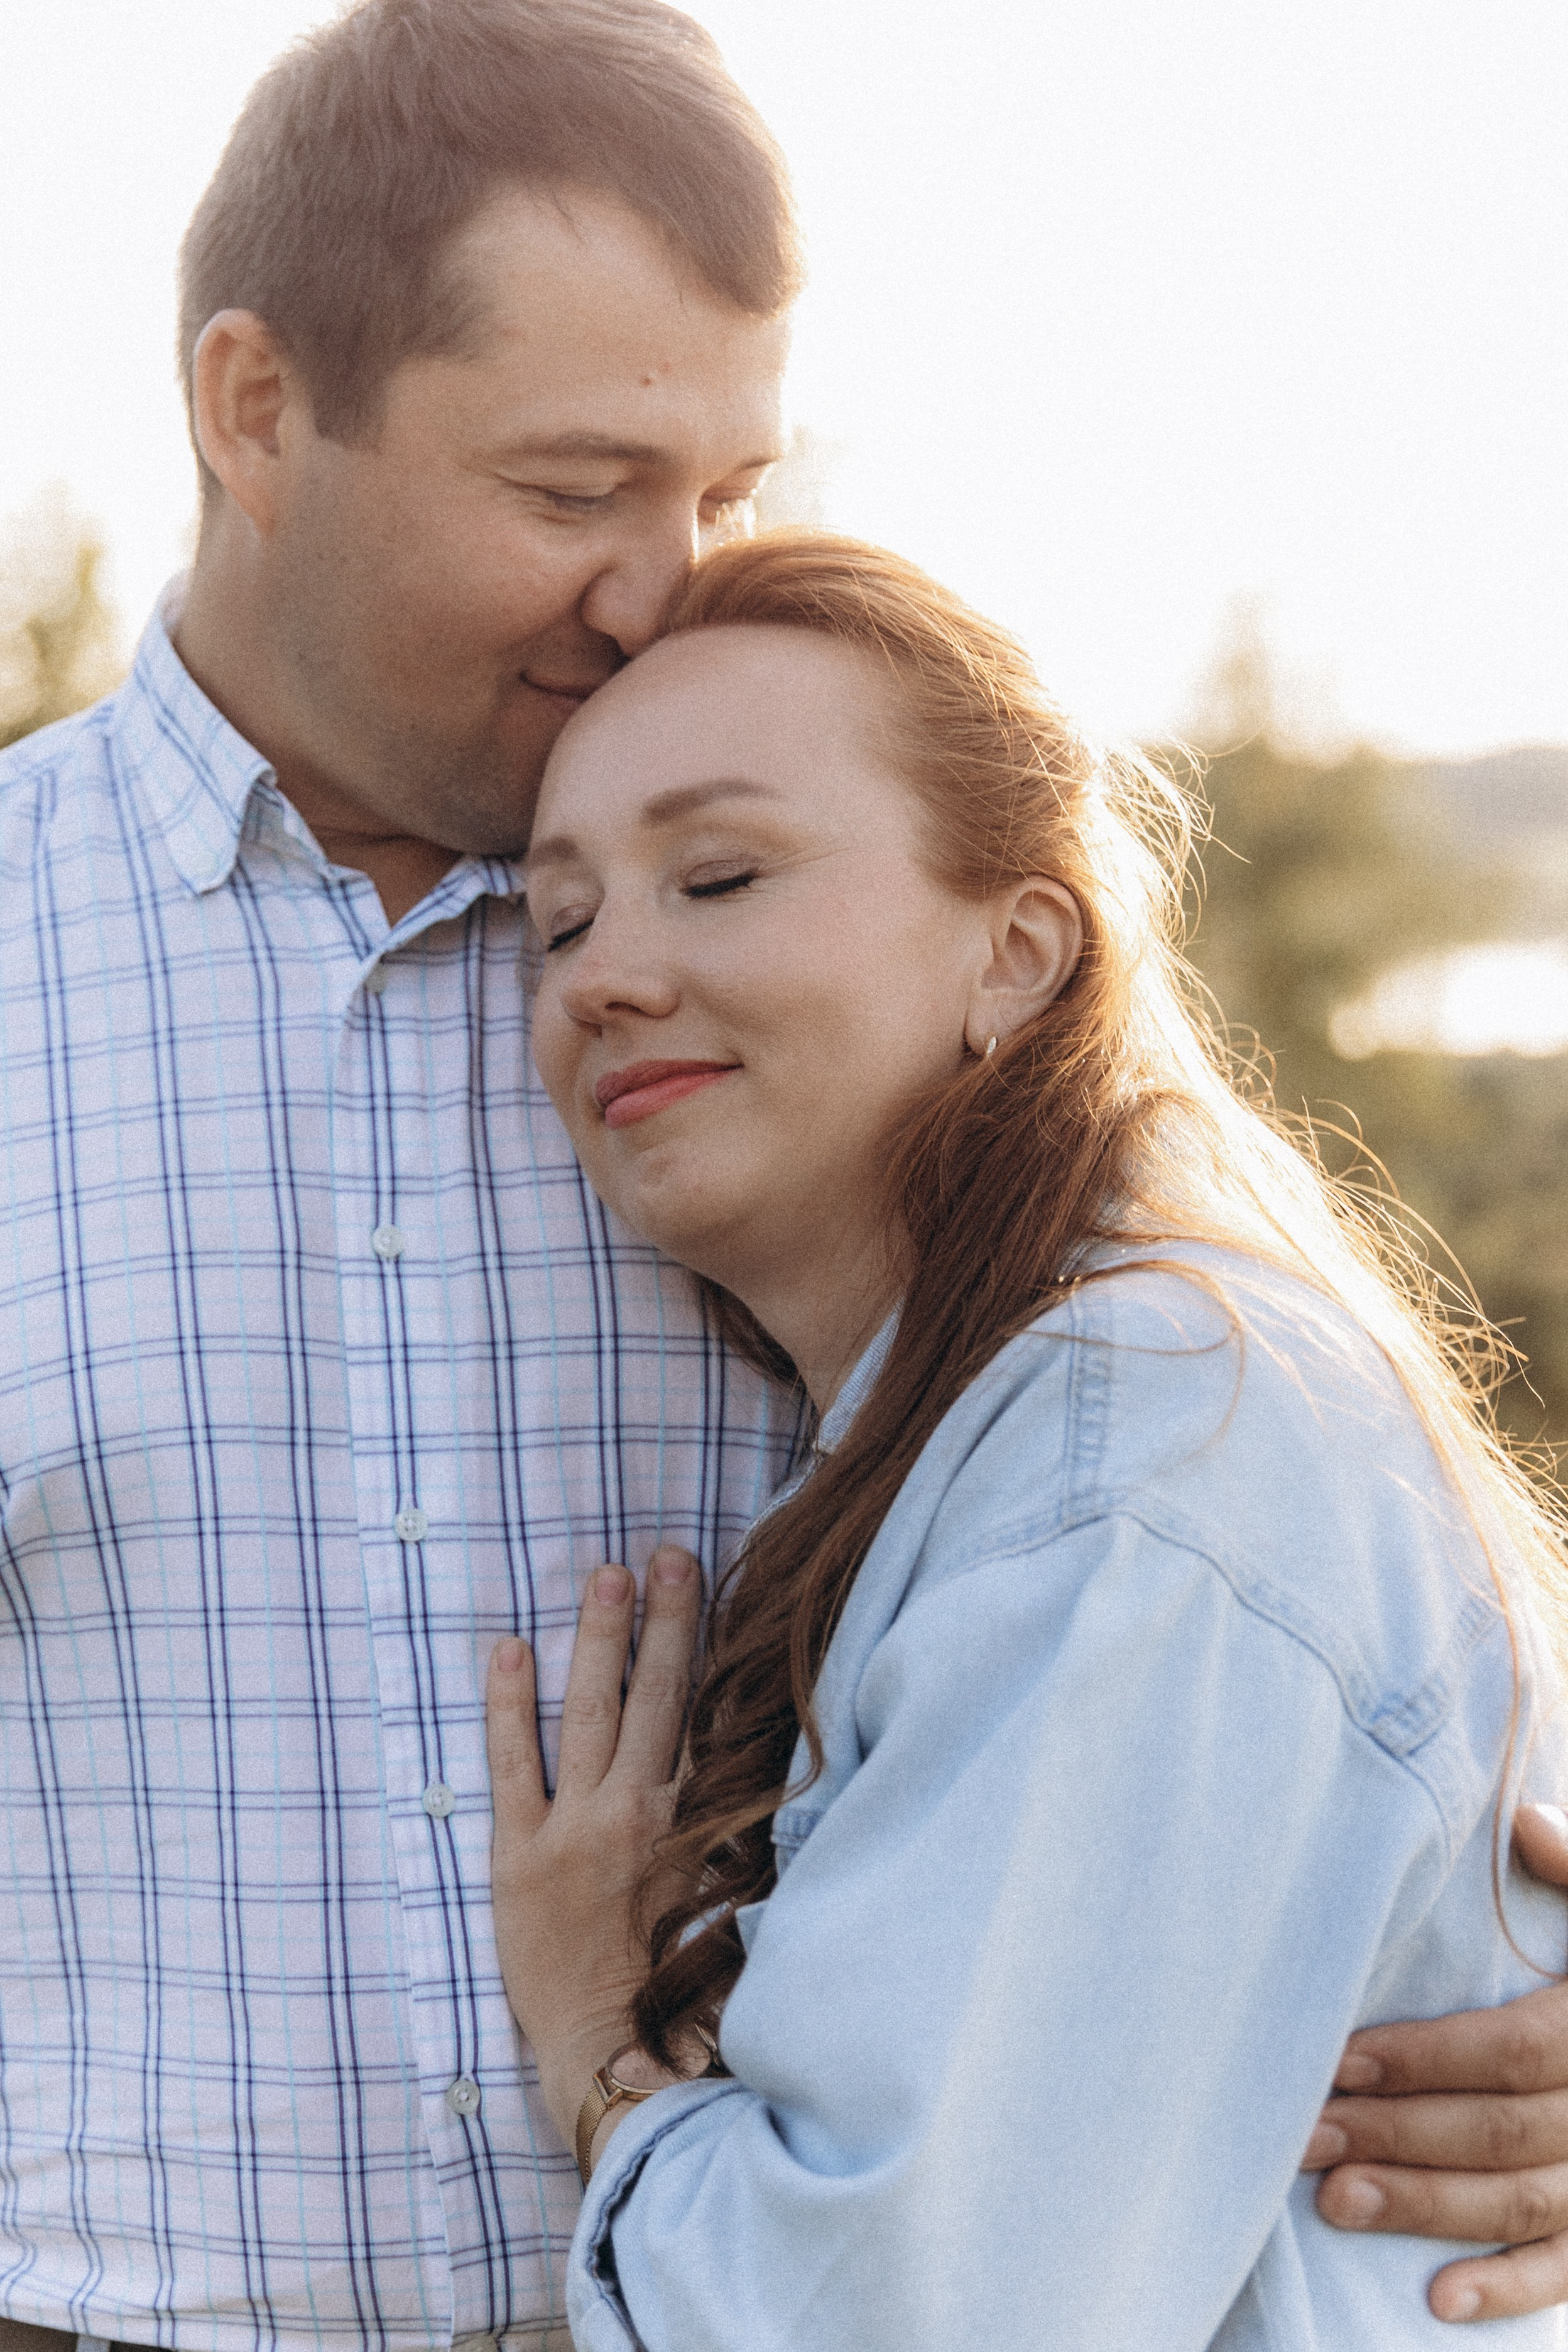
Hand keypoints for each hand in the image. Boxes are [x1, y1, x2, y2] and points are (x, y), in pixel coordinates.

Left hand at [486, 1546, 702, 2149]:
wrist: (607, 2055)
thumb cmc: (677, 1987)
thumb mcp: (729, 1903)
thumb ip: (741, 1832)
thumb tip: (765, 1766)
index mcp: (694, 1826)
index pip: (706, 1715)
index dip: (712, 1648)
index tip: (720, 1585)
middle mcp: (639, 1814)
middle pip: (657, 1696)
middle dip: (664, 1620)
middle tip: (665, 1553)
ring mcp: (575, 1828)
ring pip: (592, 1712)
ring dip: (601, 1639)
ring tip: (605, 1574)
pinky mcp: (518, 1854)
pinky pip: (511, 1764)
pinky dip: (509, 1704)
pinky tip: (511, 1648)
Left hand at [1301, 1803, 1567, 2324]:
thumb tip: (1524, 1819)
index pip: (1513, 2050)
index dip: (1427, 2058)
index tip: (1338, 2060)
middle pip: (1502, 2131)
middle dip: (1397, 2135)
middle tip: (1303, 2138)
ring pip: (1524, 2200)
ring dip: (1429, 2209)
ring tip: (1335, 2203)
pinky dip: (1512, 2290)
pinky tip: (1438, 2302)